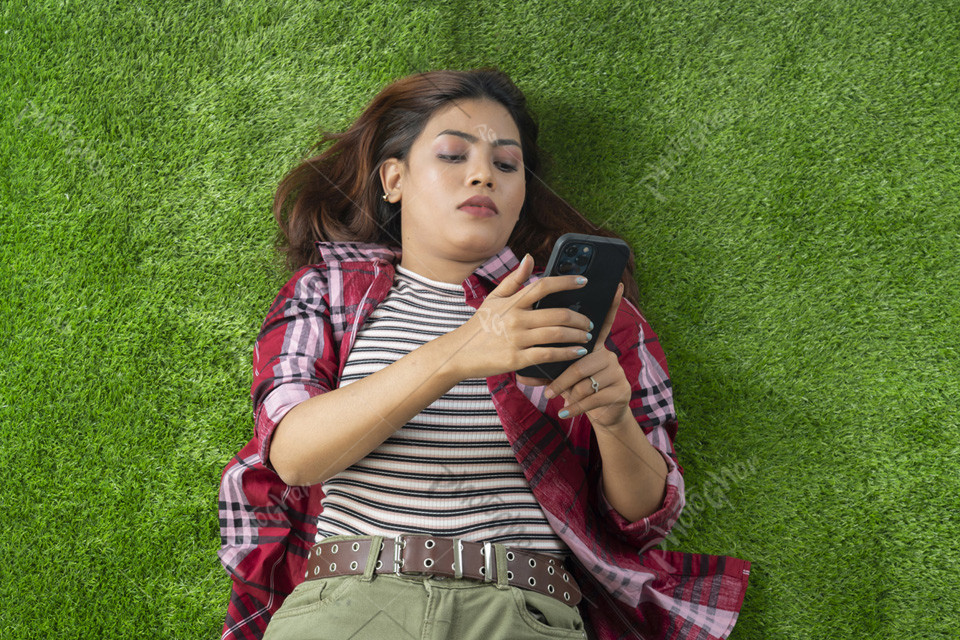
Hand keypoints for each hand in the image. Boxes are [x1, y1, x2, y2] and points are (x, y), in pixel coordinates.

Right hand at [445, 254, 593, 379]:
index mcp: (512, 302)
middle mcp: (516, 319)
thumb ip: (514, 279)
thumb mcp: (494, 299)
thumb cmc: (480, 325)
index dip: (566, 281)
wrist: (459, 353)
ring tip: (586, 337)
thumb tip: (529, 258)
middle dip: (580, 319)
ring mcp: (517, 339)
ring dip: (577, 336)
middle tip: (589, 323)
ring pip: (557, 334)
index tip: (583, 281)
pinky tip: (578, 352)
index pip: (544, 286)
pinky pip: (548, 354)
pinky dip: (567, 353)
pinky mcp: (517, 359)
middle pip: (558, 314)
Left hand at [540, 282, 631, 429]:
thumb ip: (542, 371)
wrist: (603, 412)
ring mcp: (616, 372)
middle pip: (581, 361)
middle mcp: (607, 355)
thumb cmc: (577, 387)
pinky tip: (565, 411)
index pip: (601, 322)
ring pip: (586, 382)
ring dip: (566, 393)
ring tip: (553, 399)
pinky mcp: (620, 391)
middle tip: (547, 390)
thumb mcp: (560, 377)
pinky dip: (575, 407)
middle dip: (562, 378)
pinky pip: (593, 399)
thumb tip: (519, 374)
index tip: (616, 286)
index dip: (610, 305)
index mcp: (593, 346)